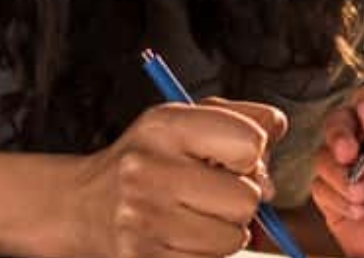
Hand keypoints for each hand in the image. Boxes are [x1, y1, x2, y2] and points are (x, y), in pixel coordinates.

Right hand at [66, 99, 286, 257]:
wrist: (85, 205)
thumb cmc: (153, 158)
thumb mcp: (188, 121)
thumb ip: (244, 118)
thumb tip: (278, 134)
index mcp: (165, 126)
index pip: (250, 142)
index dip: (251, 155)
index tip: (230, 159)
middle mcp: (148, 170)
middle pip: (247, 198)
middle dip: (241, 200)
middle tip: (212, 194)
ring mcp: (141, 220)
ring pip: (233, 238)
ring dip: (225, 231)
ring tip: (194, 216)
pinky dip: (205, 256)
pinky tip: (180, 238)